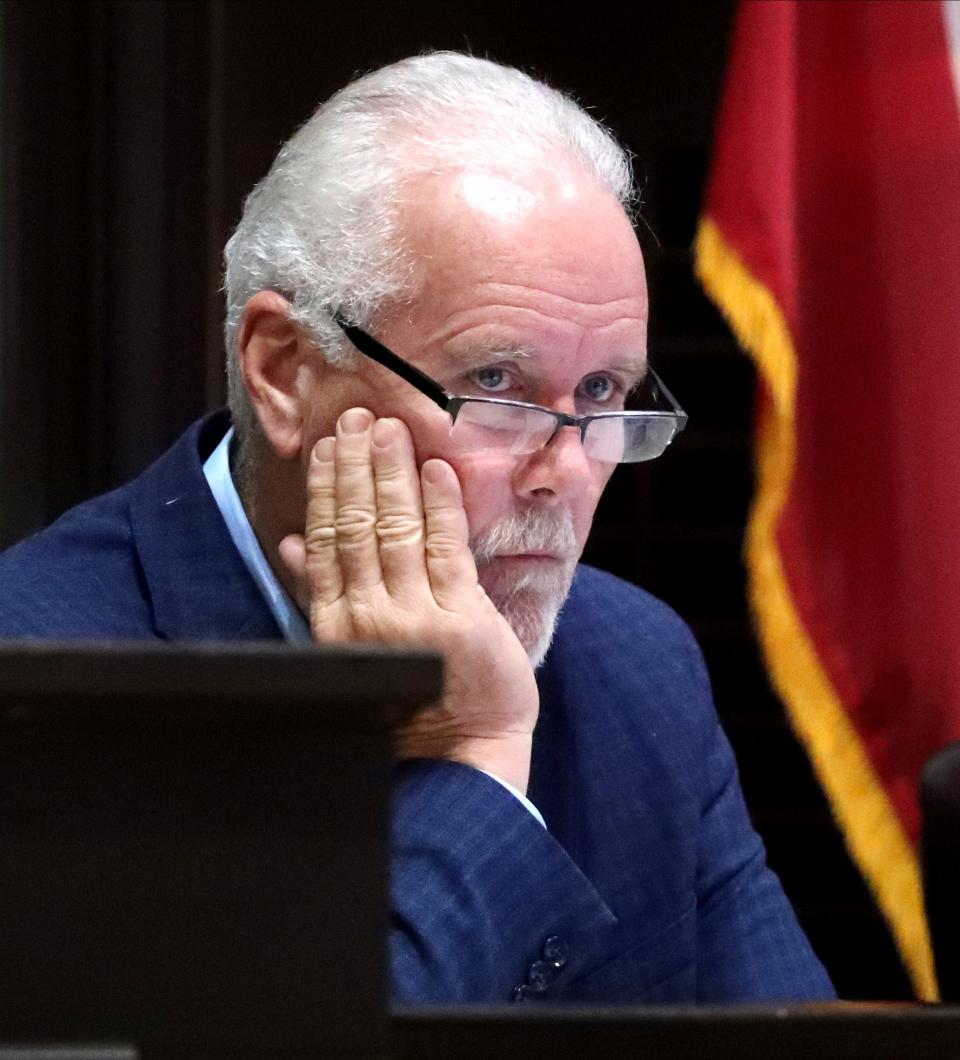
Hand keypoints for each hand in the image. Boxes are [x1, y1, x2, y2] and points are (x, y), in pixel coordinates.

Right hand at [279, 407, 538, 792]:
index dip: (327, 488)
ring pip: (395, 529)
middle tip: (355, 418)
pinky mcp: (461, 618)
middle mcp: (369, 616)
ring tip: (387, 429)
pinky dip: (439, 504)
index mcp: (337, 623)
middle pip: (357, 525)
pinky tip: (434, 468)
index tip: (328, 447)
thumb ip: (319, 593)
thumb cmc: (408, 700)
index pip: (325, 539)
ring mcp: (415, 616)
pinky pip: (446, 549)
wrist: (460, 756)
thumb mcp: (349, 648)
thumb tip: (288, 542)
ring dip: (390, 473)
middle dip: (356, 467)